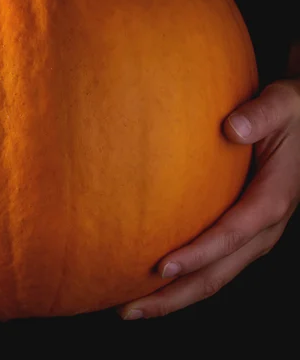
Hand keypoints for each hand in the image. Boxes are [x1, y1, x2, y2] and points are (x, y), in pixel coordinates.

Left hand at [118, 79, 299, 319]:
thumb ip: (260, 115)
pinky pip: (211, 262)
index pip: (234, 234)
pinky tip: (150, 281)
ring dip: (174, 296)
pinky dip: (183, 278)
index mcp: (273, 199)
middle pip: (219, 273)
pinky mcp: (239, 230)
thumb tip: (232, 127)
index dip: (200, 254)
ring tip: (131, 307)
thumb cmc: (289, 112)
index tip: (163, 267)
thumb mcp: (282, 105)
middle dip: (176, 295)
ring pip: (214, 276)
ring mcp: (251, 233)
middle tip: (130, 308)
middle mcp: (263, 226)